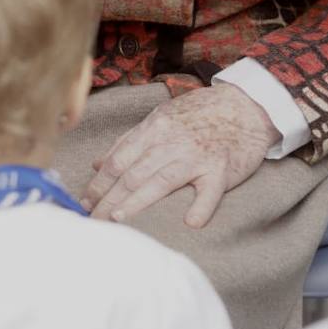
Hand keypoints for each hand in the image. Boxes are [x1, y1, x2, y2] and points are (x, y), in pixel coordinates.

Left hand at [82, 84, 278, 227]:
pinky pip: (210, 191)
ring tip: (118, 219)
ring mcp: (196, 156)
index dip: (97, 184)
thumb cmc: (200, 114)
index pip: (118, 160)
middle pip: (133, 174)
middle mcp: (171, 142)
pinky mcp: (221, 169)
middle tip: (91, 221)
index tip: (82, 204)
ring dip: (138, 201)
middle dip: (108, 199)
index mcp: (154, 129)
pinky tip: (191, 222)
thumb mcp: (161, 118)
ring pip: (162, 181)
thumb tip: (98, 163)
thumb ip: (129, 141)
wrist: (245, 106)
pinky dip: (201, 206)